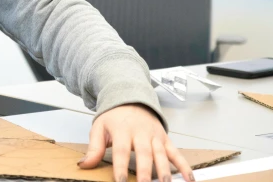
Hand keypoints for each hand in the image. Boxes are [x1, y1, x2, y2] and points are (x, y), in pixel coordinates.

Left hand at [78, 104, 193, 181]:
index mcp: (122, 130)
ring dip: (164, 171)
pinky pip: (176, 153)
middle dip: (145, 172)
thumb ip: (94, 148)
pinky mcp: (165, 139)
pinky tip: (189, 179)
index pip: (121, 150)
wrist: (130, 99)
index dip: (121, 167)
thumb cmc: (114, 117)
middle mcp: (140, 132)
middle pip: (144, 154)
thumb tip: (84, 165)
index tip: (120, 181)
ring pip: (161, 154)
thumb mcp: (99, 128)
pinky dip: (184, 166)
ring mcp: (155, 136)